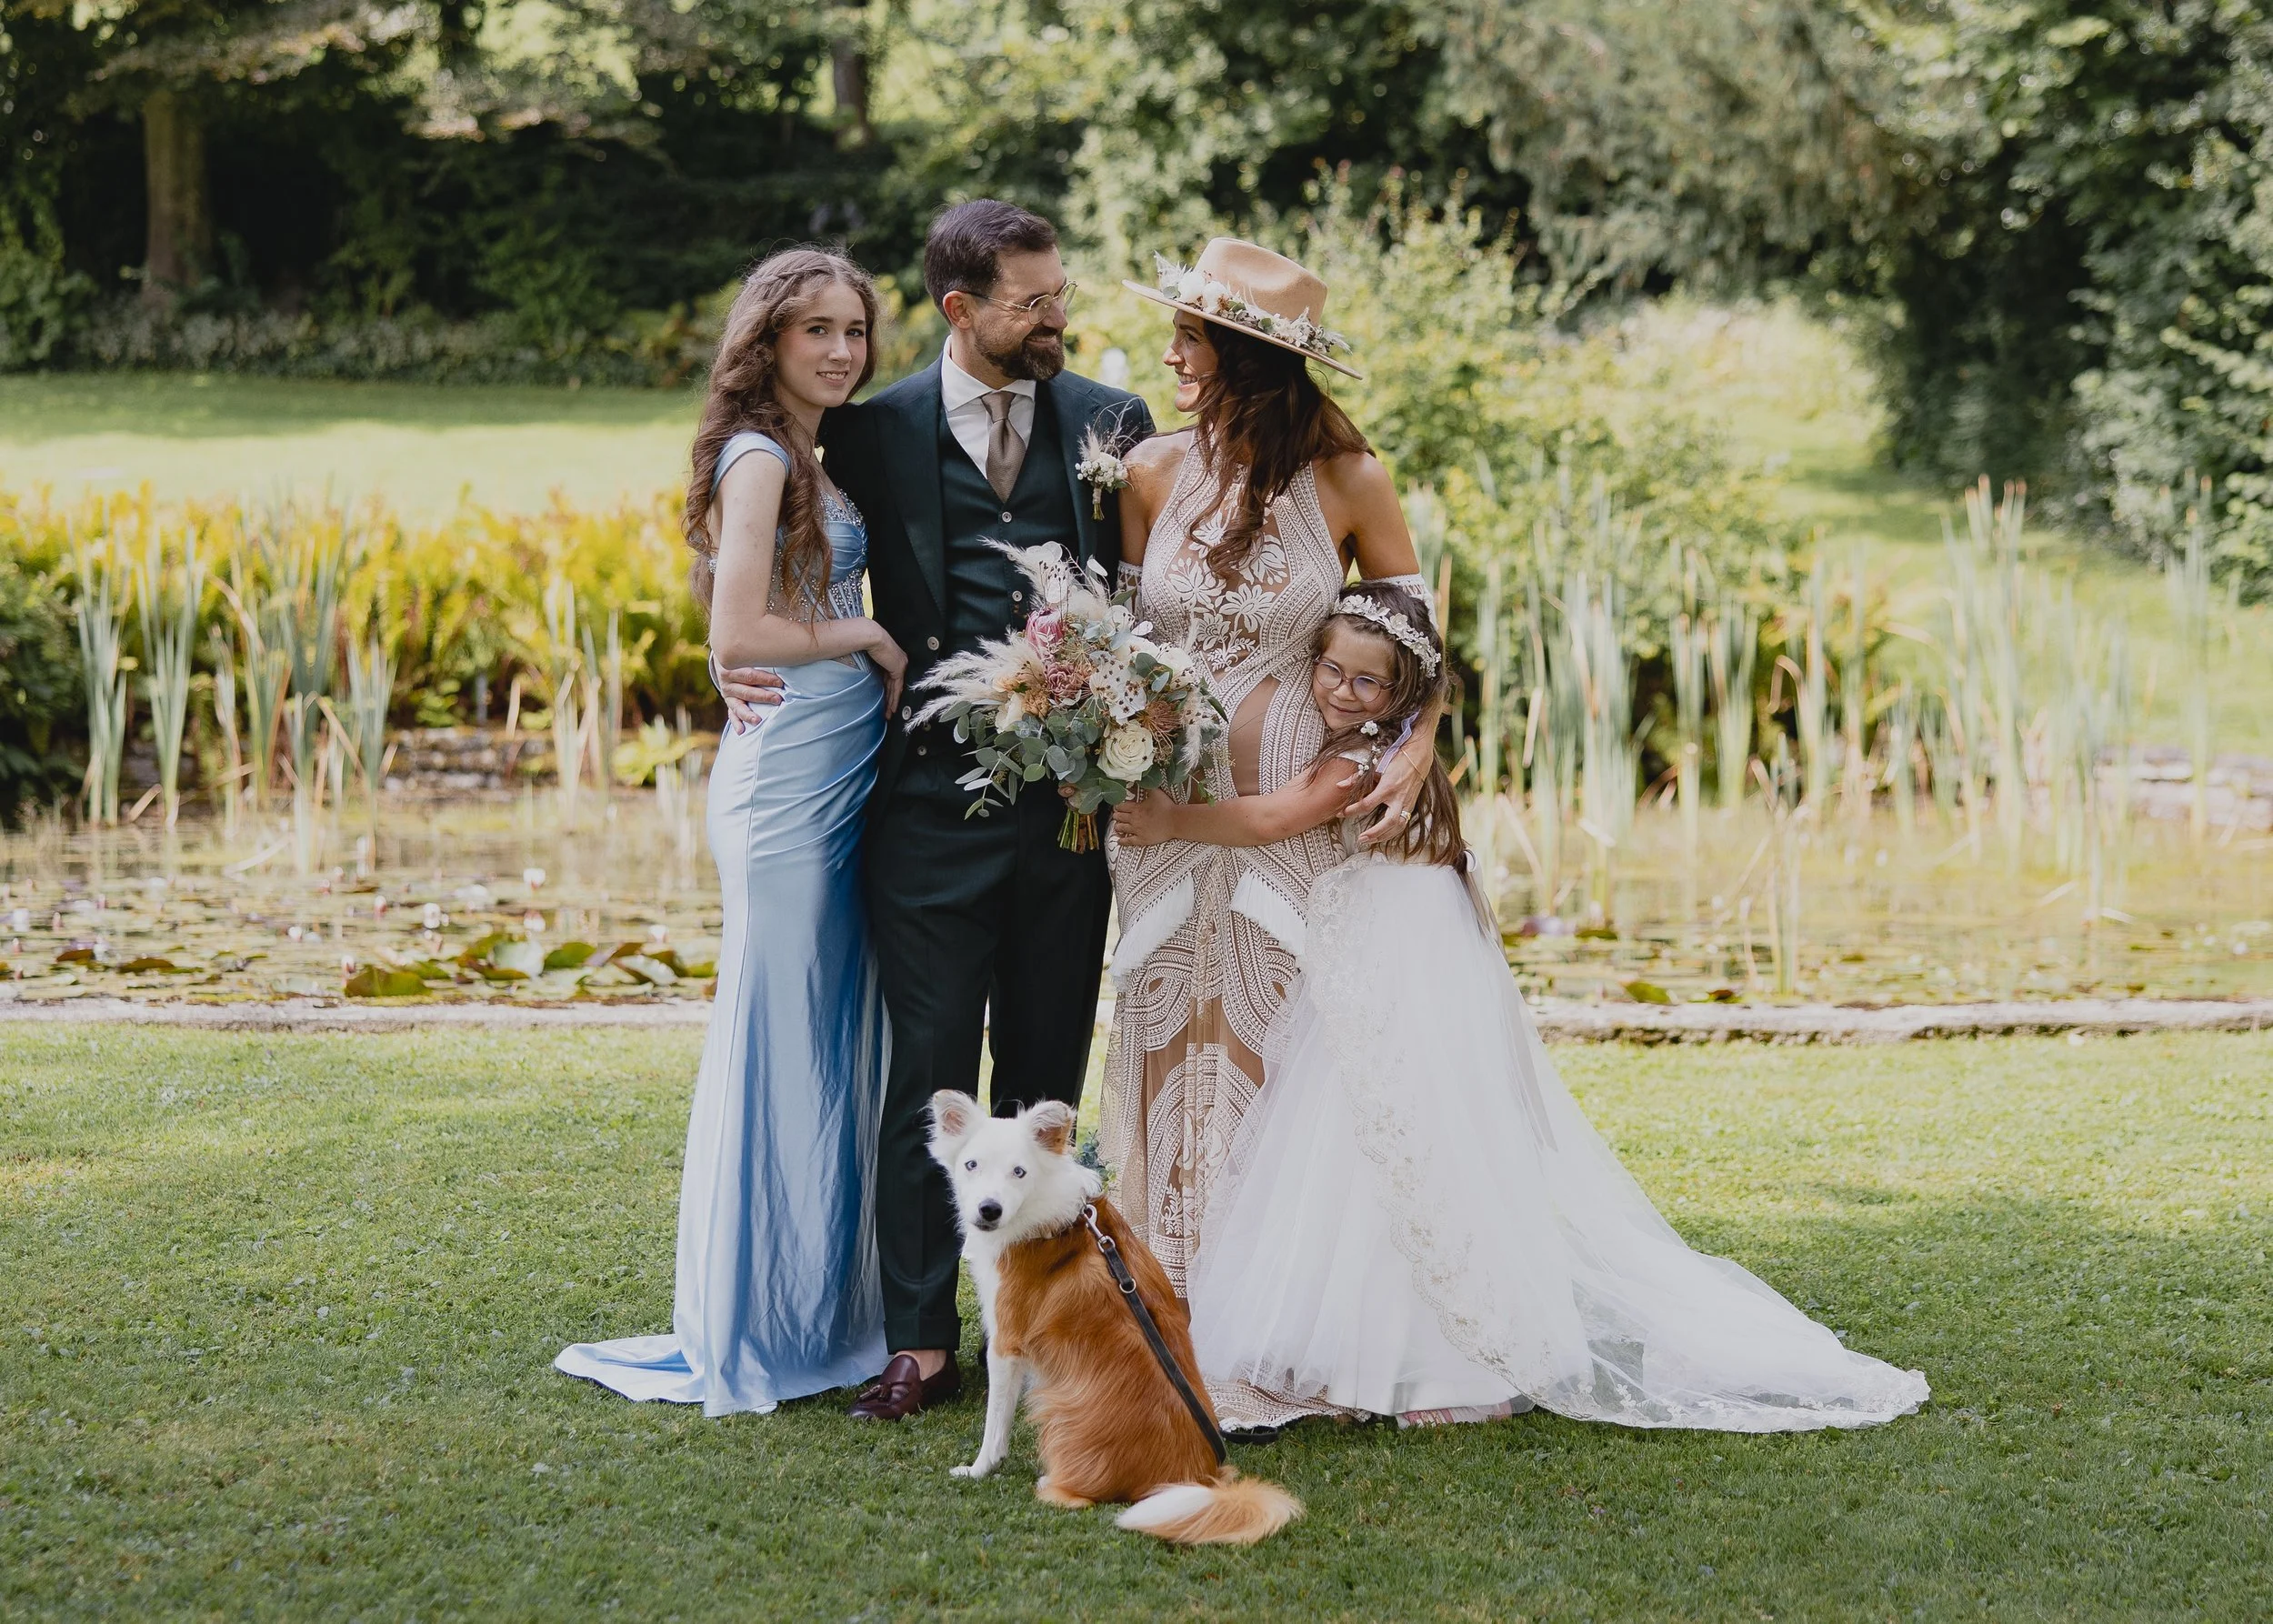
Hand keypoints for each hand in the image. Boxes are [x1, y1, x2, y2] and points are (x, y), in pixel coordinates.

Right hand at [715, 660, 785, 732]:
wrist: (725, 661)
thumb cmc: (744, 657)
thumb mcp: (747, 655)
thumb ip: (760, 657)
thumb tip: (782, 656)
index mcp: (731, 669)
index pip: (750, 675)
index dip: (765, 679)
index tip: (780, 683)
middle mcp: (727, 683)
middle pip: (746, 691)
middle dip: (763, 696)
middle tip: (777, 699)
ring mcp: (727, 695)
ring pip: (738, 706)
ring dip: (748, 714)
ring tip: (758, 721)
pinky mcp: (729, 704)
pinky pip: (732, 715)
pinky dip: (736, 723)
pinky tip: (742, 731)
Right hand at [865, 625, 907, 715]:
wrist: (868, 635)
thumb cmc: (862, 643)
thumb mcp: (867, 659)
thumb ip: (869, 669)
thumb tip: (861, 679)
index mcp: (890, 658)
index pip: (889, 679)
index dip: (886, 692)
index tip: (883, 703)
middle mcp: (898, 661)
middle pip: (893, 685)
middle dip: (890, 700)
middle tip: (887, 713)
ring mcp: (900, 664)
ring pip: (896, 688)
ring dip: (892, 702)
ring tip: (888, 714)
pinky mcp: (899, 668)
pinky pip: (897, 687)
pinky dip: (894, 698)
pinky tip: (892, 708)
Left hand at [1111, 790, 1174, 846]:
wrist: (1175, 821)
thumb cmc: (1167, 807)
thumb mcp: (1156, 792)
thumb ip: (1147, 786)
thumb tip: (1141, 779)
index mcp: (1136, 808)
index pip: (1121, 807)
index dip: (1118, 806)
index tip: (1118, 807)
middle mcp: (1134, 819)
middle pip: (1118, 817)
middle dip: (1117, 816)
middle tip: (1117, 816)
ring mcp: (1137, 830)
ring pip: (1121, 828)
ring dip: (1118, 827)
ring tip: (1118, 826)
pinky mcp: (1141, 839)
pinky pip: (1128, 841)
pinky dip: (1122, 841)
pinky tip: (1120, 841)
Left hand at [1348, 730, 1428, 846]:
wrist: (1418, 758)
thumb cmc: (1396, 760)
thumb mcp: (1375, 767)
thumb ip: (1357, 778)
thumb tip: (1340, 786)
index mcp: (1388, 787)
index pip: (1368, 804)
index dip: (1353, 810)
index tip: (1342, 813)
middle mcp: (1399, 798)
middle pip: (1388, 821)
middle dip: (1375, 832)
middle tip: (1361, 838)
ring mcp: (1407, 804)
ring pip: (1397, 826)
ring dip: (1383, 836)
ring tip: (1368, 840)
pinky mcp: (1411, 806)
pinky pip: (1402, 824)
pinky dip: (1392, 833)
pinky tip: (1382, 836)